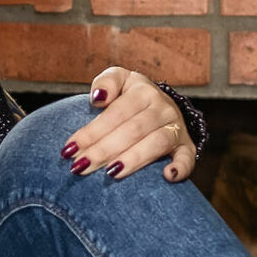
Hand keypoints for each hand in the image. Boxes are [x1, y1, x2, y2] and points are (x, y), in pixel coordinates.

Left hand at [62, 67, 195, 182]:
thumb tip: (98, 98)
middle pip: (132, 130)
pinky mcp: (186, 147)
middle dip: (104, 150)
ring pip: (156, 143)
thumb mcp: (119, 80)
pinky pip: (187, 158)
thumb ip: (106, 82)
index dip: (92, 131)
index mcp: (143, 90)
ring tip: (112, 173)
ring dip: (134, 159)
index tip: (70, 149)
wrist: (161, 107)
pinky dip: (181, 167)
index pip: (115, 113)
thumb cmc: (129, 97)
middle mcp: (163, 107)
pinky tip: (167, 176)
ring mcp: (176, 127)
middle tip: (80, 167)